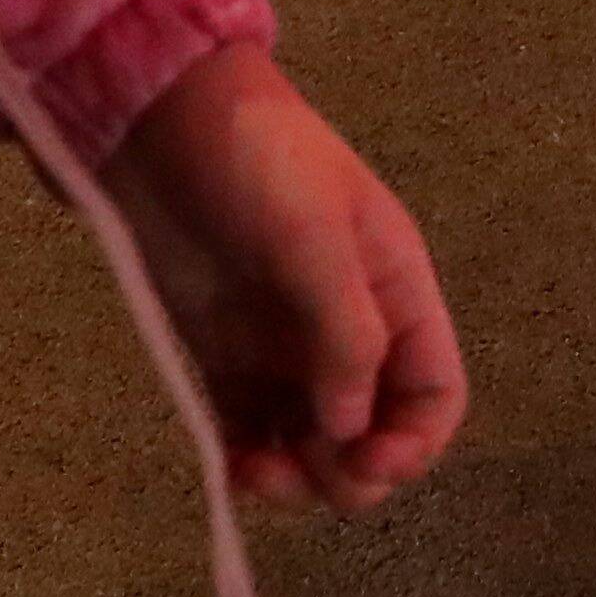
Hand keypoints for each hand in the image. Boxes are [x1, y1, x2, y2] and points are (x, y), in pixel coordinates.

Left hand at [102, 47, 467, 512]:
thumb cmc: (259, 162)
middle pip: (373, 432)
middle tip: (301, 470)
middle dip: (348, 470)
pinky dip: (246, 461)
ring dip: (294, 476)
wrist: (162, 119)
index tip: (368, 462)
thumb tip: (351, 430)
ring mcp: (283, 347)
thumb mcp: (315, 237)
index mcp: (393, 291)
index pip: (433, 393)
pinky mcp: (224, 355)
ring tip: (252, 473)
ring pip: (310, 443)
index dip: (414, 440)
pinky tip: (228, 470)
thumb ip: (345, 334)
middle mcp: (347, 329)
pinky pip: (249, 429)